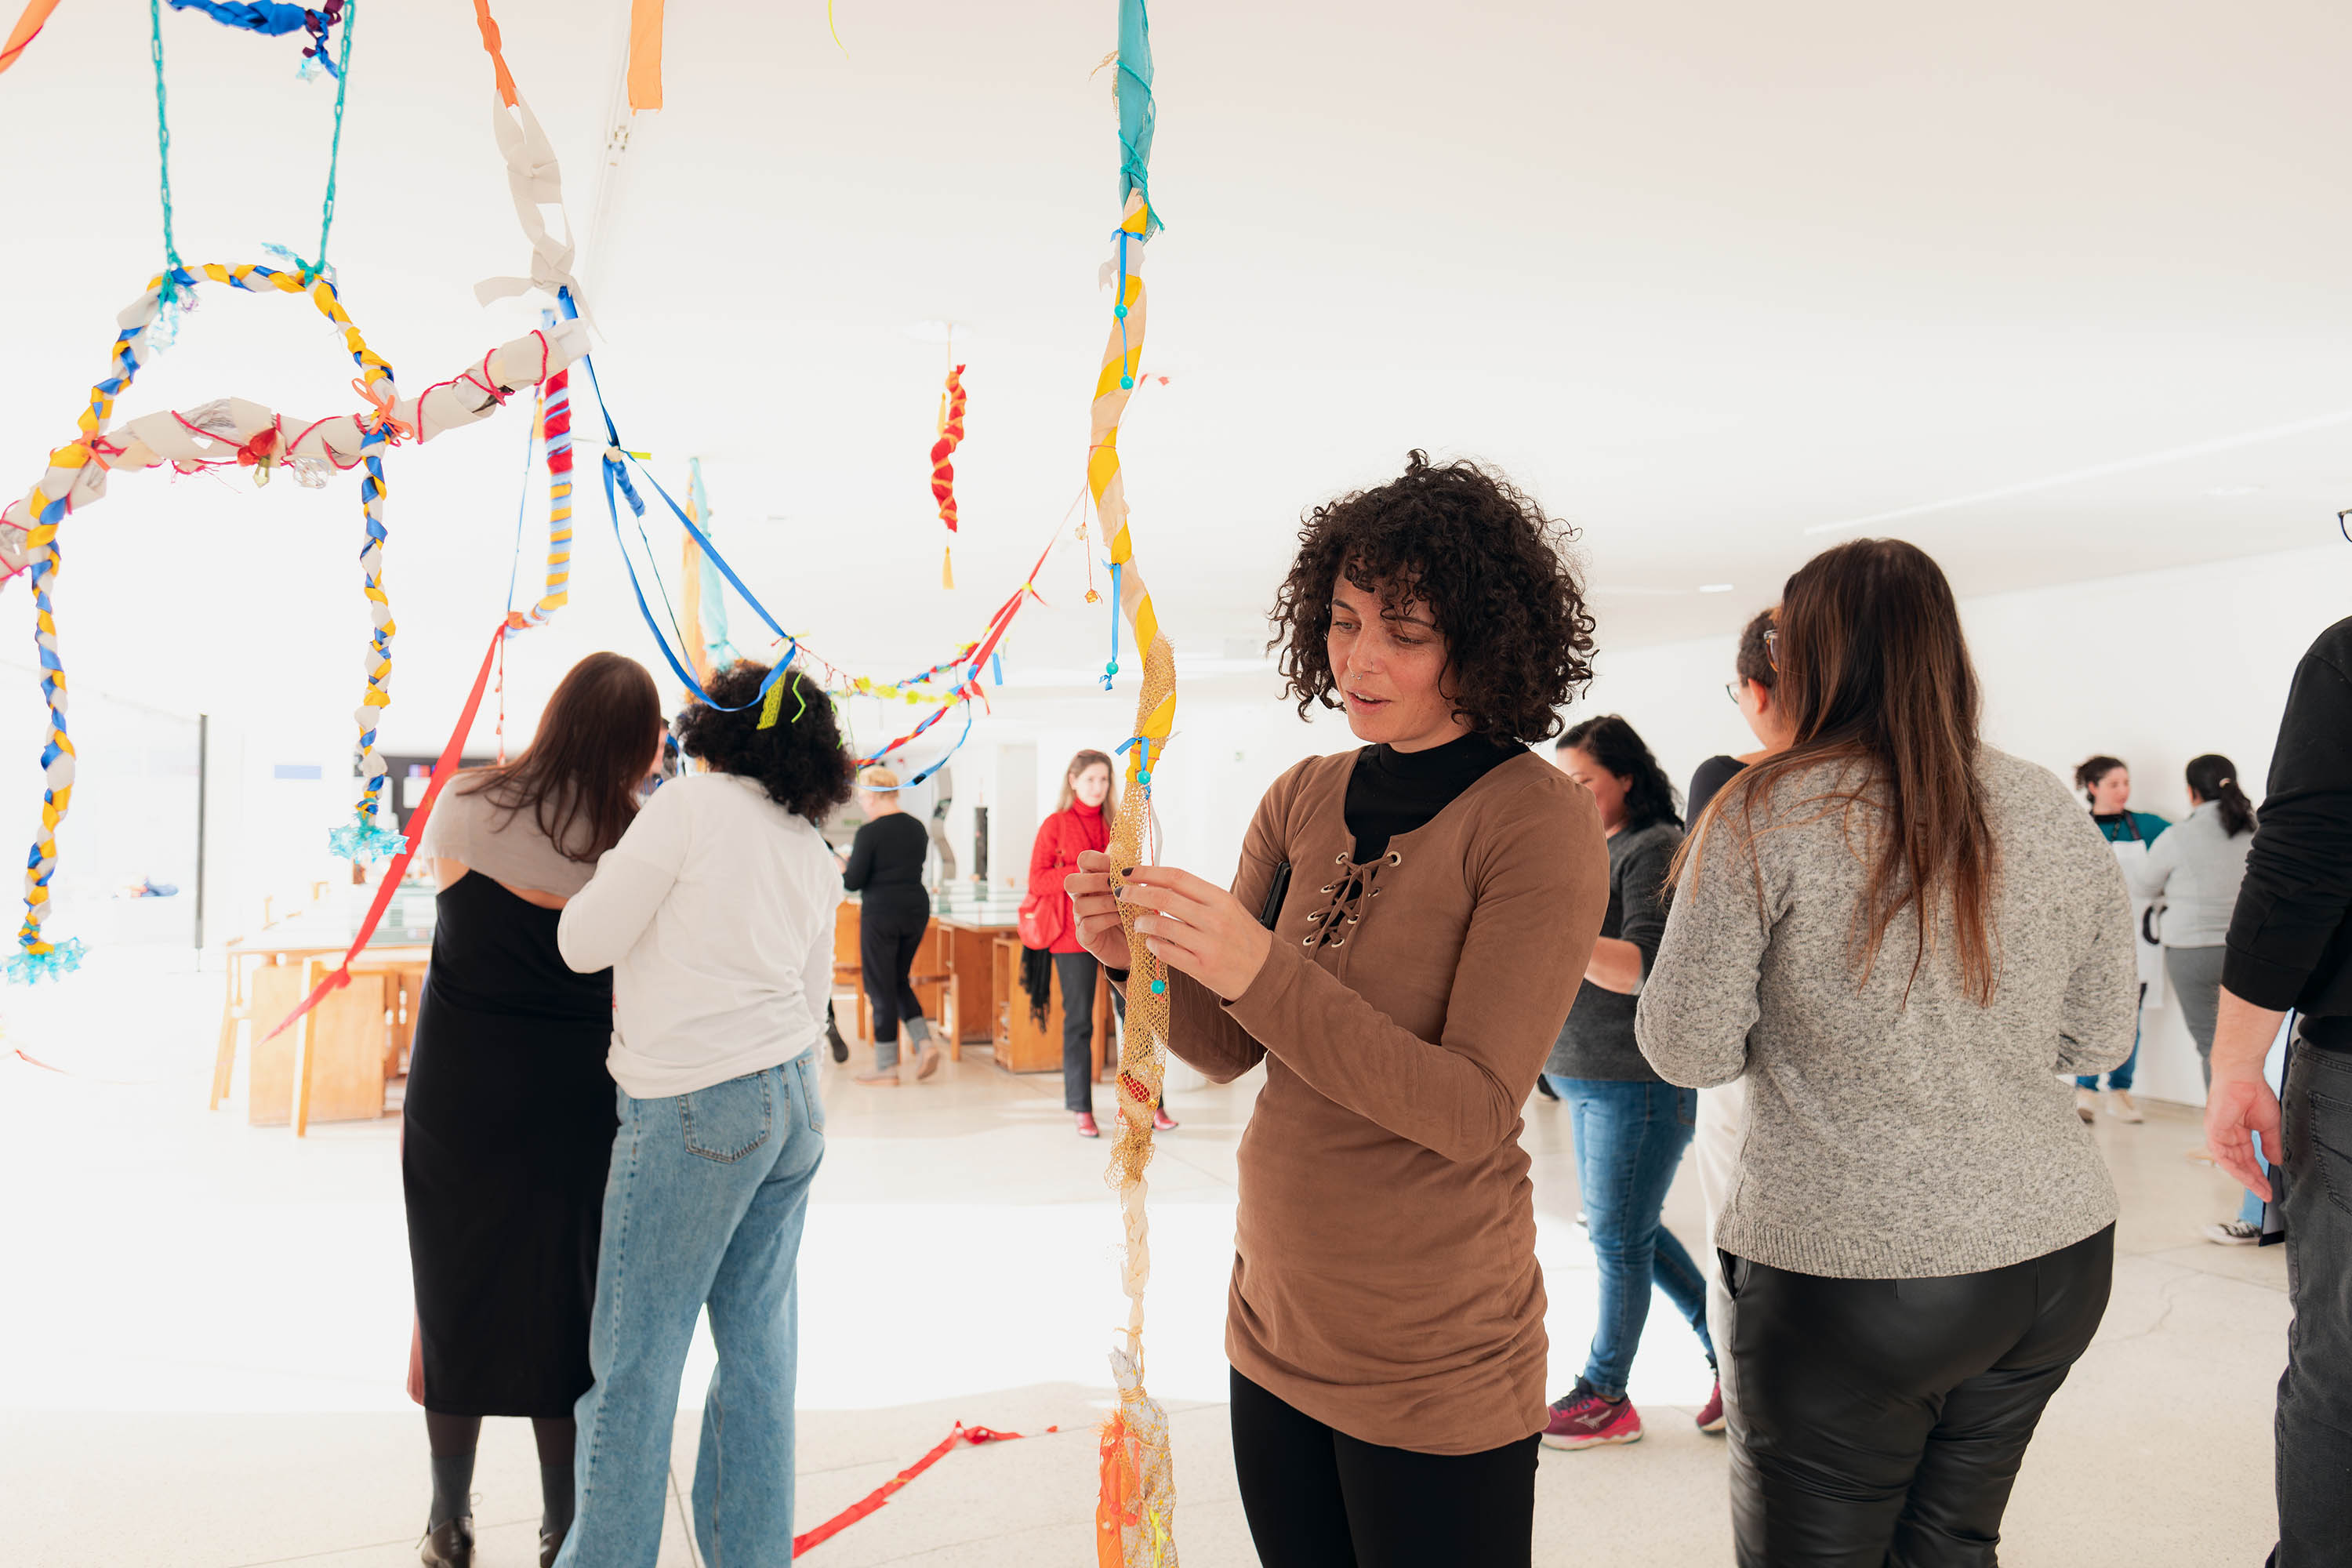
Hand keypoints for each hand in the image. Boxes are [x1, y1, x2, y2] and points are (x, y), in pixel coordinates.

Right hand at [1067, 850, 1134, 970]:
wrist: (1140, 944)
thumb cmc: (1136, 912)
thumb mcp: (1137, 888)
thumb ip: (1128, 869)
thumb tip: (1120, 844)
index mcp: (1093, 879)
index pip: (1084, 860)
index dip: (1099, 860)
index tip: (1119, 868)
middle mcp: (1082, 897)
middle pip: (1070, 881)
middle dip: (1095, 881)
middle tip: (1116, 886)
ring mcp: (1081, 918)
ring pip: (1079, 905)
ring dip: (1105, 903)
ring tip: (1124, 905)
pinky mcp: (1085, 936)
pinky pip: (1088, 924)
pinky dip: (1107, 919)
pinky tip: (1123, 919)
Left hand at [1116, 864, 1274, 1002]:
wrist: (1264, 972)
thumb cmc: (1242, 936)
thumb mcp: (1227, 908)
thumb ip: (1198, 897)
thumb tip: (1159, 883)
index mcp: (1221, 899)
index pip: (1177, 878)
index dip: (1148, 872)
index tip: (1129, 872)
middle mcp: (1215, 919)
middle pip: (1164, 899)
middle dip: (1136, 894)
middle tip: (1121, 893)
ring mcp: (1209, 944)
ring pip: (1162, 926)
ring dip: (1142, 922)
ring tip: (1137, 922)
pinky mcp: (1202, 967)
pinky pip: (1167, 952)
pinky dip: (1153, 945)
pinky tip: (1150, 942)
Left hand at [2206, 1073, 2280, 1202]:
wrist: (2242, 1076)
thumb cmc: (2253, 1092)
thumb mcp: (2268, 1124)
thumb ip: (2271, 1144)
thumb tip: (2275, 1161)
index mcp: (2238, 1132)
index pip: (2247, 1158)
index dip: (2258, 1173)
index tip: (2268, 1187)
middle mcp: (2226, 1135)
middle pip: (2239, 1164)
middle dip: (2253, 1180)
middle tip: (2266, 1193)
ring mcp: (2218, 1134)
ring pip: (2230, 1163)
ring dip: (2246, 1177)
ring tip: (2260, 1189)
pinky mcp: (2214, 1131)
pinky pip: (2223, 1156)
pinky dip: (2235, 1168)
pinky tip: (2248, 1177)